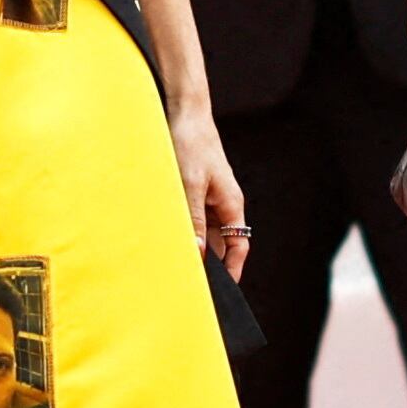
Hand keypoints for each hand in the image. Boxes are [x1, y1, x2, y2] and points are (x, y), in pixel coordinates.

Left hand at [176, 99, 248, 277]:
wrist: (184, 114)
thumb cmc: (190, 145)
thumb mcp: (190, 185)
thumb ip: (193, 220)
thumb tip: (197, 252)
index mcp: (231, 204)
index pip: (238, 246)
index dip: (232, 270)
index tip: (223, 293)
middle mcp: (222, 205)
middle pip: (220, 244)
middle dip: (208, 264)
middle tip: (191, 286)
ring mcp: (208, 200)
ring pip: (203, 233)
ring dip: (192, 247)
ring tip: (176, 266)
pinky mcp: (194, 193)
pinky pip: (191, 220)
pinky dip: (183, 231)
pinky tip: (167, 241)